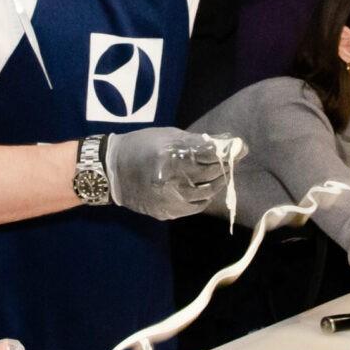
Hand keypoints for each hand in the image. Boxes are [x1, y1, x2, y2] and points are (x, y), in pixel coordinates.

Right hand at [105, 129, 245, 220]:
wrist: (111, 171)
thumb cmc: (141, 146)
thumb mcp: (168, 136)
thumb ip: (197, 141)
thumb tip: (229, 141)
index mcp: (169, 157)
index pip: (208, 156)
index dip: (226, 153)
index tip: (239, 150)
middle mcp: (170, 181)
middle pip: (208, 176)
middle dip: (223, 169)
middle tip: (230, 163)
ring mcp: (167, 200)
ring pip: (204, 194)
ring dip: (216, 185)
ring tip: (220, 176)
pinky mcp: (165, 213)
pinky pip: (192, 207)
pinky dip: (202, 199)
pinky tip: (204, 191)